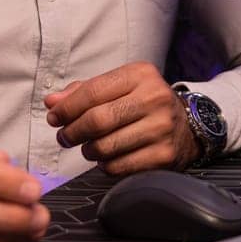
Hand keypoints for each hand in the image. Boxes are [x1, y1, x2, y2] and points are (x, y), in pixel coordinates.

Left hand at [45, 61, 201, 175]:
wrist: (188, 127)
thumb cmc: (144, 105)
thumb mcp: (120, 87)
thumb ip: (84, 92)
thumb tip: (52, 103)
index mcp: (141, 75)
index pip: (93, 91)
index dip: (67, 107)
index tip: (54, 117)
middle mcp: (154, 98)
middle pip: (97, 120)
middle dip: (72, 132)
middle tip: (64, 137)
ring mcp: (161, 128)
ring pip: (105, 147)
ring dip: (88, 150)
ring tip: (89, 147)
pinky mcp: (164, 155)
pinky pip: (118, 166)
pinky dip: (105, 165)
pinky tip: (108, 157)